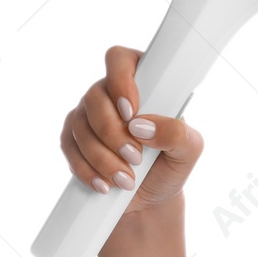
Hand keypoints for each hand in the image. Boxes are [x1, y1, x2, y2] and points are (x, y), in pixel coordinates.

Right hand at [59, 45, 203, 215]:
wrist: (151, 197)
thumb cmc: (172, 165)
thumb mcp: (189, 150)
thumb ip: (176, 133)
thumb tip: (142, 126)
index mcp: (143, 83)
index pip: (121, 60)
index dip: (120, 81)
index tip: (131, 113)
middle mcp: (110, 94)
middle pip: (95, 96)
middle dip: (112, 132)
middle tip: (135, 158)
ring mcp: (88, 115)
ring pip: (79, 124)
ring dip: (102, 156)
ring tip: (126, 179)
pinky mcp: (73, 139)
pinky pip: (68, 147)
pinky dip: (86, 168)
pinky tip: (105, 184)